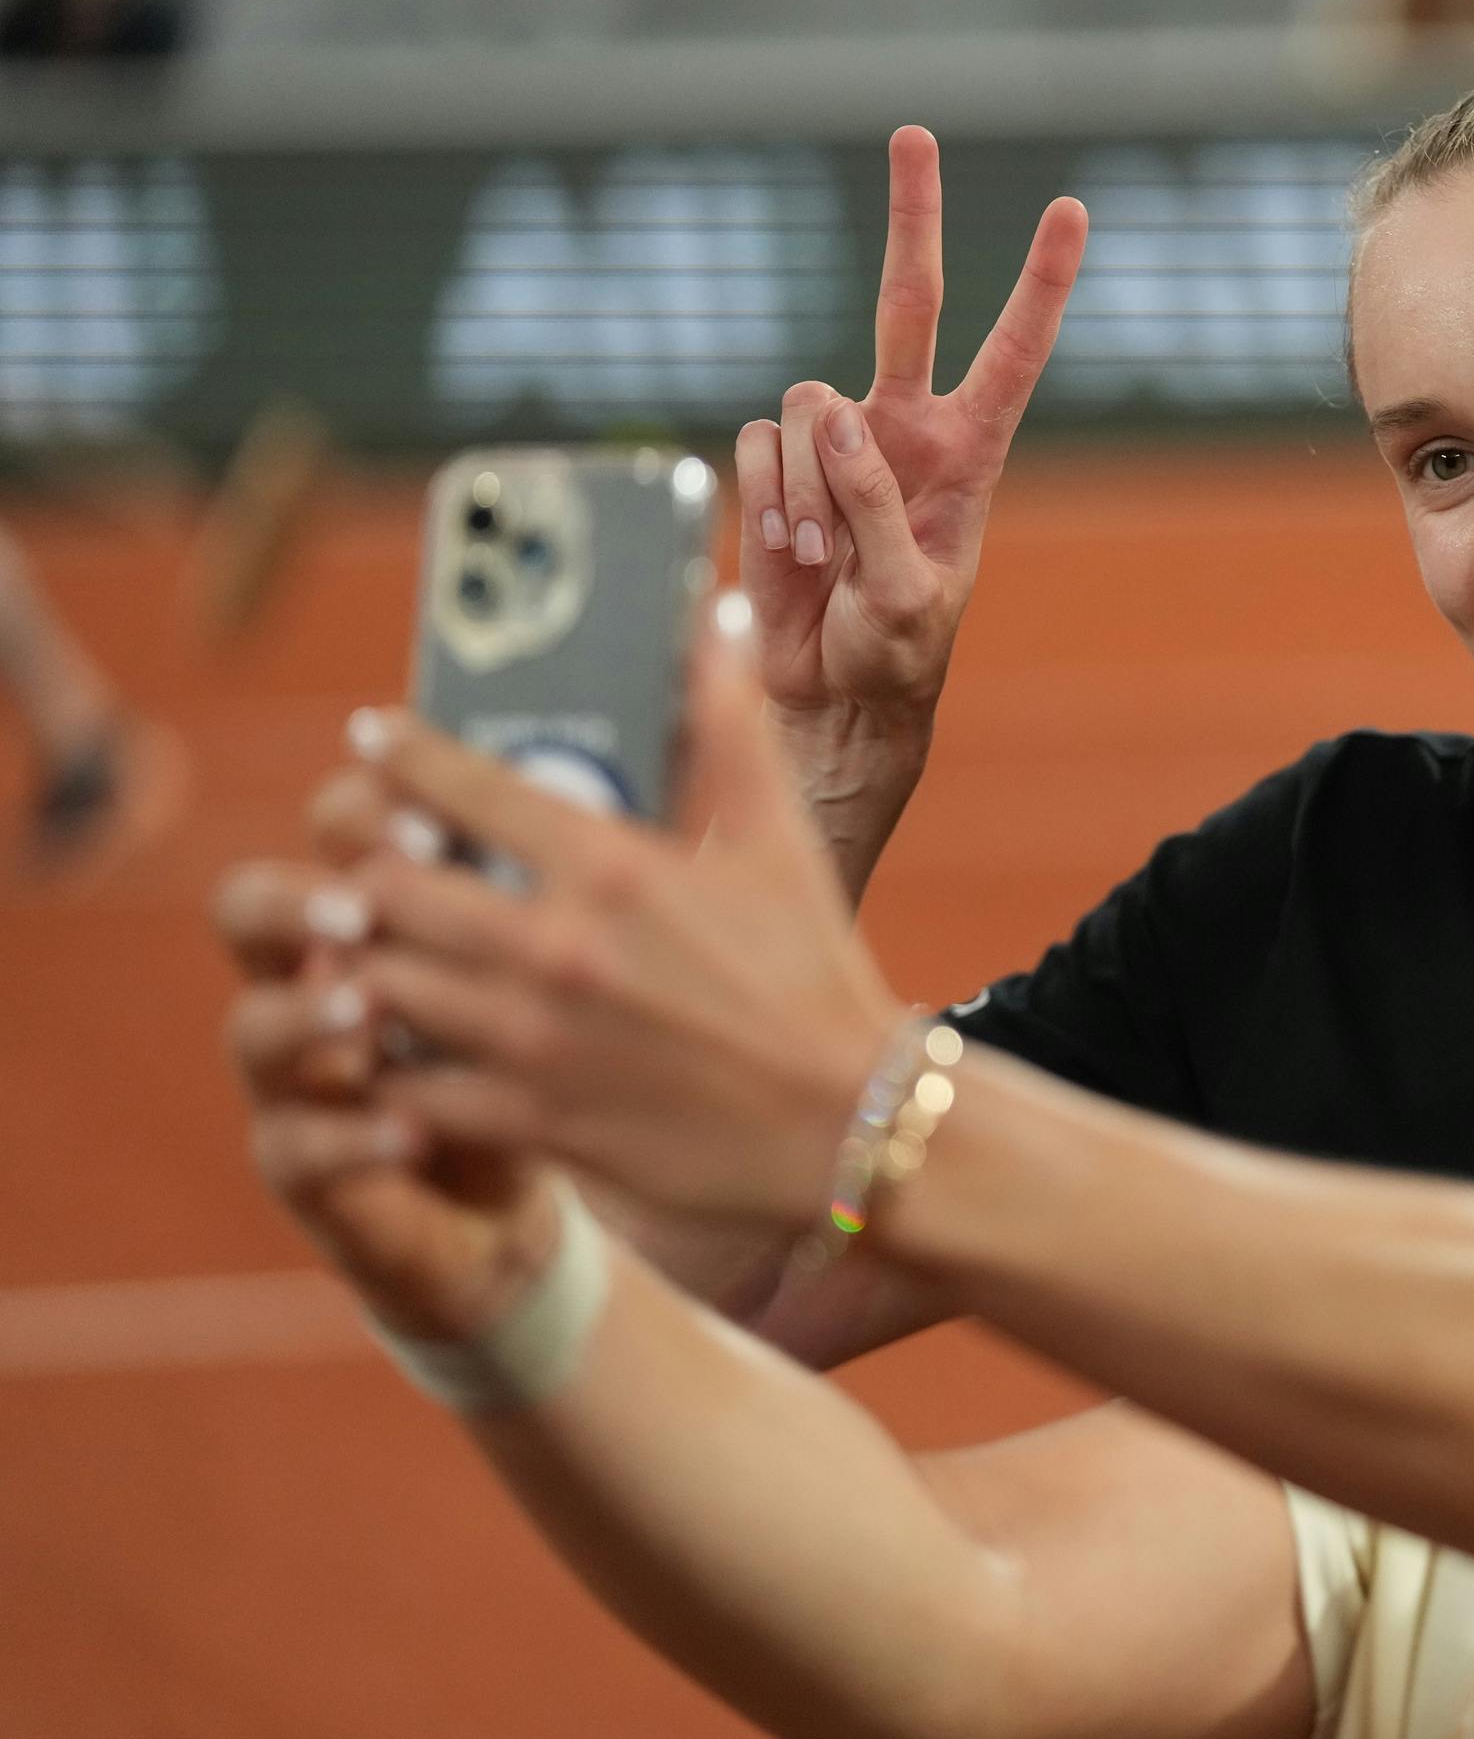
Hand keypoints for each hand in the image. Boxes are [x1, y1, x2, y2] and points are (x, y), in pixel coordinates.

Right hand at [216, 851, 562, 1341]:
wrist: (572, 1176)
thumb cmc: (573, 1035)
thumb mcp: (582, 949)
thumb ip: (586, 875)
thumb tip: (654, 787)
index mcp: (388, 901)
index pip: (344, 827)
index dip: (368, 808)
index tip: (428, 817)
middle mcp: (320, 974)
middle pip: (256, 907)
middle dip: (307, 899)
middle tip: (368, 905)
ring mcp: (302, 1073)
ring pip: (254, 1025)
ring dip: (306, 1013)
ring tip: (366, 1010)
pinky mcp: (313, 1165)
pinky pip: (300, 1148)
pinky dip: (351, 1138)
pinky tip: (410, 1130)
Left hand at [328, 597, 906, 1225]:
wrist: (846, 1120)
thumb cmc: (813, 971)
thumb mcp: (778, 838)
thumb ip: (729, 724)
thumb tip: (716, 617)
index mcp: (611, 865)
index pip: (463, 785)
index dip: (400, 753)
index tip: (374, 740)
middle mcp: (557, 948)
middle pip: (387, 886)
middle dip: (364, 869)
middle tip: (366, 864)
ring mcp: (534, 1040)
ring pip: (379, 986)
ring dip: (362, 963)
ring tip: (365, 952)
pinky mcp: (531, 1120)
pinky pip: (408, 1088)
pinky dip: (389, 1066)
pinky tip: (398, 1051)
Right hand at [739, 129, 1088, 733]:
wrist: (829, 693)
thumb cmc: (894, 653)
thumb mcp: (910, 597)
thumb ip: (882, 506)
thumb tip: (835, 413)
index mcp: (967, 454)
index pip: (1012, 354)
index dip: (1040, 285)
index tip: (1070, 211)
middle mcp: (901, 428)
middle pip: (909, 302)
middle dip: (912, 216)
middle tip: (915, 131)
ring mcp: (835, 441)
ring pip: (806, 402)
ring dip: (807, 485)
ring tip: (825, 559)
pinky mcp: (775, 463)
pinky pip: (757, 442)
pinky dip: (768, 496)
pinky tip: (790, 551)